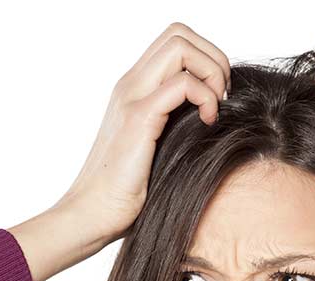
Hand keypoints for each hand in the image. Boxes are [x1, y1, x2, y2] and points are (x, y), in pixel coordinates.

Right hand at [56, 22, 230, 247]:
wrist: (92, 214)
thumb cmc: (124, 194)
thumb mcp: (156, 152)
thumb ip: (174, 127)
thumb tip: (210, 121)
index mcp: (134, 89)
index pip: (174, 41)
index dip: (205, 58)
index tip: (218, 97)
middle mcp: (130, 85)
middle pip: (179, 33)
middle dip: (214, 58)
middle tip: (222, 98)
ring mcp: (131, 98)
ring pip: (180, 46)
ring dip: (211, 71)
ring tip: (216, 109)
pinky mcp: (138, 120)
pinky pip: (182, 85)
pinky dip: (206, 97)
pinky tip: (209, 123)